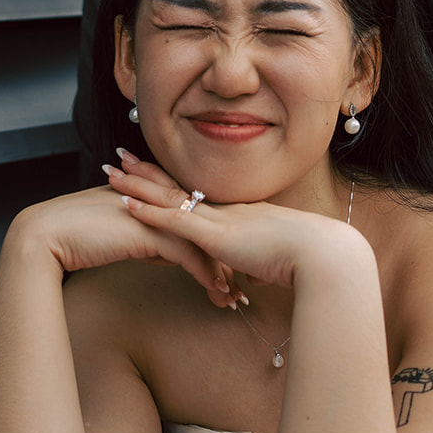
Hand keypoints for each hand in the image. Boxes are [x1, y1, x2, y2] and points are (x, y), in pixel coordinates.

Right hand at [6, 181, 231, 302]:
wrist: (46, 236)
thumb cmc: (78, 237)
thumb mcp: (122, 236)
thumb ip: (149, 239)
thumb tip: (170, 255)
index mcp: (152, 196)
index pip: (195, 219)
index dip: (215, 244)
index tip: (232, 267)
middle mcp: (157, 200)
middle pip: (206, 228)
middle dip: (228, 258)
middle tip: (246, 284)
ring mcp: (153, 213)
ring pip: (201, 242)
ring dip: (221, 271)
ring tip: (234, 296)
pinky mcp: (146, 231)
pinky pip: (186, 254)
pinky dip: (205, 274)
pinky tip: (216, 292)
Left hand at [109, 151, 371, 297]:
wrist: (324, 254)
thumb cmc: (310, 259)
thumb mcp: (277, 260)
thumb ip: (259, 265)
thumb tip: (252, 276)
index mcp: (240, 214)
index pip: (197, 194)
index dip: (173, 181)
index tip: (152, 169)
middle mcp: (226, 210)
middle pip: (177, 186)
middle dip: (147, 171)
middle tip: (119, 156)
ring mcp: (219, 220)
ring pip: (168, 197)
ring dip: (136, 185)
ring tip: (109, 172)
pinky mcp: (216, 236)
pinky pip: (174, 220)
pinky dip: (147, 211)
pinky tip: (124, 204)